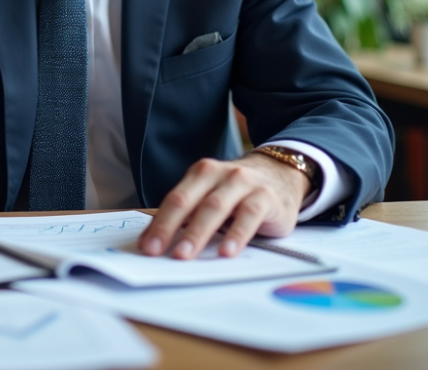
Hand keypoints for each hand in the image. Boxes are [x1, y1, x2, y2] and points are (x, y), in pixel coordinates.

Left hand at [137, 154, 309, 259]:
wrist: (282, 174)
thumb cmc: (239, 192)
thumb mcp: (213, 196)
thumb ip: (189, 214)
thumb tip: (156, 241)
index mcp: (201, 174)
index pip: (174, 199)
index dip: (158, 223)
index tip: (145, 246)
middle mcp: (220, 174)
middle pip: (189, 201)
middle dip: (169, 227)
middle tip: (156, 251)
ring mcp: (244, 183)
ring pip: (215, 207)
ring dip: (197, 232)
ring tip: (184, 254)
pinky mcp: (266, 197)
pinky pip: (248, 215)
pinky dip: (236, 235)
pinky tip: (226, 252)